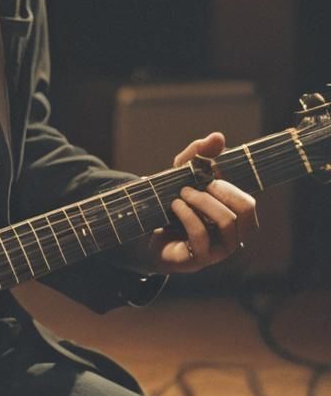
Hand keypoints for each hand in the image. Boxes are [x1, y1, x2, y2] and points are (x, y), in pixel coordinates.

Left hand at [137, 132, 258, 274]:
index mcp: (234, 220)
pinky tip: (175, 206)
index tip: (206, 179)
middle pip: (244, 212)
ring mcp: (216, 251)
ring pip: (225, 223)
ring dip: (201, 201)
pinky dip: (187, 215)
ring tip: (181, 194)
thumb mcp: (182, 174)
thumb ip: (199, 155)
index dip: (228, 188)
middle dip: (218, 192)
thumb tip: (218, 136)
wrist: (148, 232)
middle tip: (192, 186)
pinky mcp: (197, 259)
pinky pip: (201, 236)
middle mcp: (231, 238)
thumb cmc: (175, 203)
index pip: (248, 204)